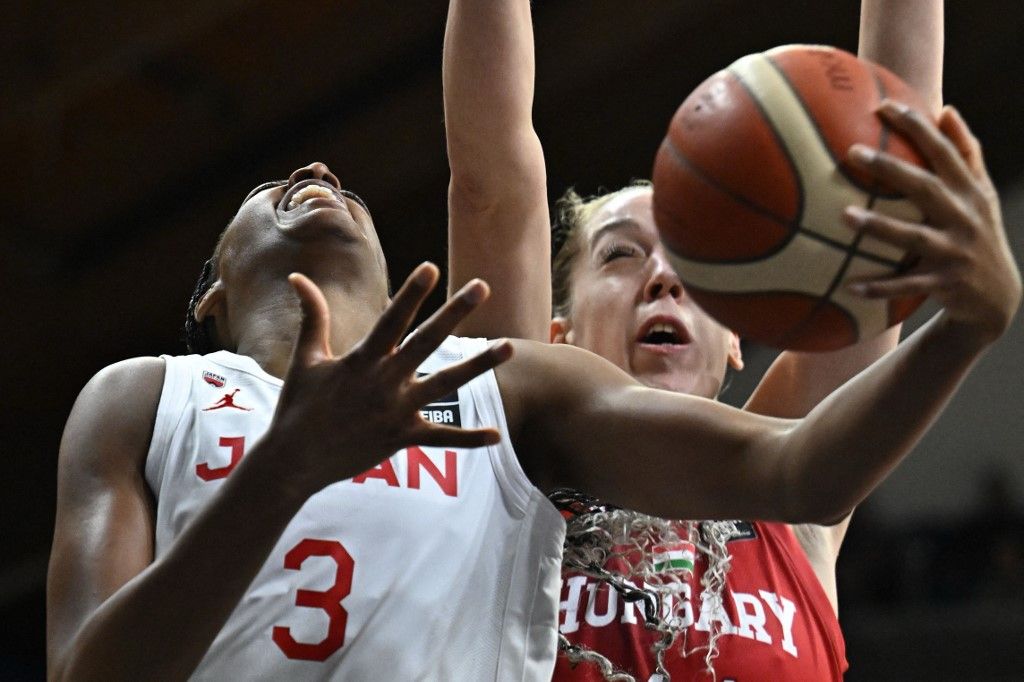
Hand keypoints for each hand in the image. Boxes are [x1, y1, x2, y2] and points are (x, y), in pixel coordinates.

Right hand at [265, 262, 512, 494]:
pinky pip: (441, 438)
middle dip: (455, 312)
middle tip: (482, 286)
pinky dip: (468, 438)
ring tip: (509, 347)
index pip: (392, 319)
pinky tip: (496, 435)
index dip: (411, 293)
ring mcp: (396, 411)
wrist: (294, 461)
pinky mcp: (402, 439)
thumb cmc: (299, 406)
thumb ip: (313, 316)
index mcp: (361, 360)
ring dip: (478, 365)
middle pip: (427, 341)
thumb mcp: (305, 359)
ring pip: (446, 384)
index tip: (431, 267)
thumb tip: (298, 277)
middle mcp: (383, 382)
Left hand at [843, 101, 1021, 343]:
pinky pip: (906, 285)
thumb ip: (965, 153)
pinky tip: (848, 286)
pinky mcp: (943, 284)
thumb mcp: (980, 193)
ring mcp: (954, 252)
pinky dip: (879, 287)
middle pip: (925, 187)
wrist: (998, 296)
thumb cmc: (978, 232)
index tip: (884, 106)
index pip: (944, 151)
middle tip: (852, 152)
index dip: (917, 127)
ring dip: (879, 227)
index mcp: (970, 191)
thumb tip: (946, 109)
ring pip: (912, 237)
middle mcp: (964, 217)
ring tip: (844, 215)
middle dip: (890, 168)